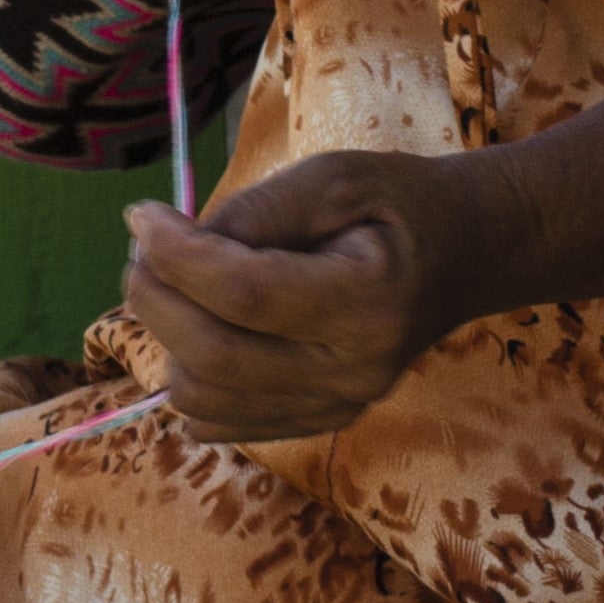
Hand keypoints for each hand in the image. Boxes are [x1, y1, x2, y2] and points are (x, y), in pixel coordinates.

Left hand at [123, 55, 603, 443]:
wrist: (462, 256)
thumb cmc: (397, 203)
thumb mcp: (333, 178)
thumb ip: (256, 211)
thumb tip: (171, 242)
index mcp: (370, 302)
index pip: (246, 293)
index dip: (177, 255)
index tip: (141, 213)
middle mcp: (354, 372)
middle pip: (214, 357)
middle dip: (154, 298)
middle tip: (142, 248)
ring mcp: (336, 409)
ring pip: (205, 399)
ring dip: (165, 337)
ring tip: (172, 280)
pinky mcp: (317, 424)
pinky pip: (219, 422)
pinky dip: (188, 377)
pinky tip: (200, 325)